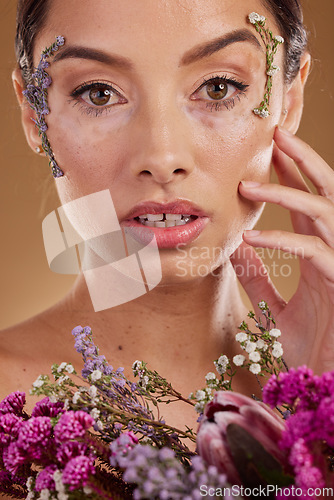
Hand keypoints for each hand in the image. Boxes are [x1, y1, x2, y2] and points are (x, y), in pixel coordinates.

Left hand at [231, 126, 333, 373]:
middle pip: (327, 191)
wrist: (331, 381)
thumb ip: (259, 279)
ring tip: (249, 187)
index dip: (291, 174)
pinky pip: (312, 252)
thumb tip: (236, 252)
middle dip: (304, 161)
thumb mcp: (276, 308)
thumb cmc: (313, 346)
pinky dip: (281, 243)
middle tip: (277, 135)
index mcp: (322, 250)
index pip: (308, 201)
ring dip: (287, 196)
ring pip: (323, 212)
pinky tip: (250, 240)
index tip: (268, 151)